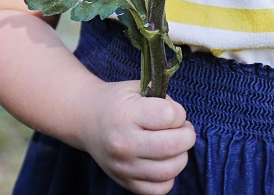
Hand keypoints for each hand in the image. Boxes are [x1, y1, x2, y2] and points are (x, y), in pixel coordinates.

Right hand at [78, 80, 196, 194]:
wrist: (86, 121)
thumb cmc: (116, 103)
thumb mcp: (136, 89)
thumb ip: (162, 99)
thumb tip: (181, 120)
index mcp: (126, 115)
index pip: (169, 116)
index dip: (179, 113)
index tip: (173, 112)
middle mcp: (123, 144)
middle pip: (172, 146)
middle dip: (187, 136)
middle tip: (182, 129)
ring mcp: (124, 167)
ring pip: (169, 170)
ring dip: (181, 157)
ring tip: (174, 145)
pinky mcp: (125, 182)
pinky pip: (159, 189)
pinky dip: (168, 177)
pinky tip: (163, 162)